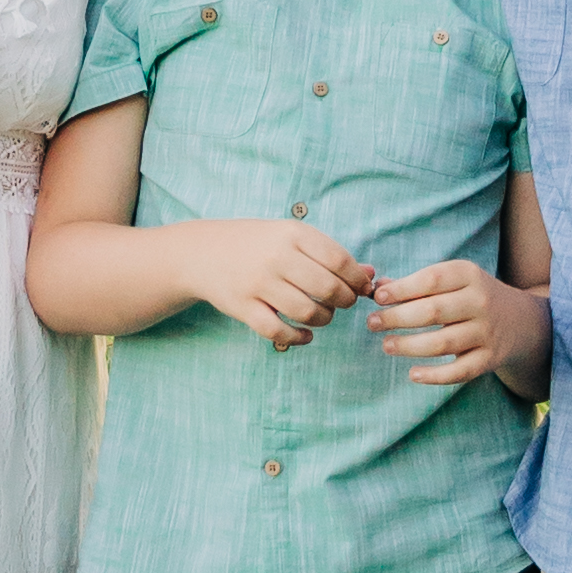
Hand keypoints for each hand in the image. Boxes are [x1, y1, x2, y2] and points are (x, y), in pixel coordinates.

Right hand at [185, 217, 374, 348]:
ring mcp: (258, 284)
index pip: (340, 261)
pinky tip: (304, 334)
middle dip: (344, 301)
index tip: (360, 288)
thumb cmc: (256, 244)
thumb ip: (329, 254)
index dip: (357, 279)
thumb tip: (370, 275)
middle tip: (342, 303)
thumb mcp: (290, 237)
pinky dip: (298, 337)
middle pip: (328, 288)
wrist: (201, 252)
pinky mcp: (243, 307)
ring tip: (322, 315)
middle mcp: (276, 257)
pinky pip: (279, 331)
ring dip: (324, 320)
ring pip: (307, 312)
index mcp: (292, 234)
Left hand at [361, 253, 522, 383]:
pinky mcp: (490, 359)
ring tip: (386, 345)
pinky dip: (435, 376)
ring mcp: (486, 332)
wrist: (521, 321)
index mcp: (469, 275)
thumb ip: (415, 283)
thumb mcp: (453, 280)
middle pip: (433, 312)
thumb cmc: (472, 297)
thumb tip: (377, 288)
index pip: (431, 280)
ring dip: (409, 346)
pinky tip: (413, 374)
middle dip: (397, 318)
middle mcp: (480, 302)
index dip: (402, 289)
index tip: (377, 298)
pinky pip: (459, 372)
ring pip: (442, 343)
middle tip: (372, 323)